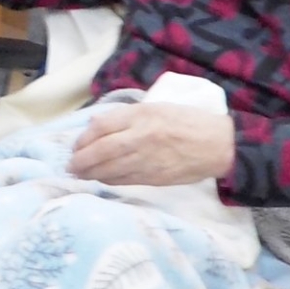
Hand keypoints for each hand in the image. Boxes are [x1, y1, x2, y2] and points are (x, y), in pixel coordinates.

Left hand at [69, 102, 235, 185]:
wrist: (218, 145)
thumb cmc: (189, 122)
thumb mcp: (158, 108)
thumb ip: (128, 116)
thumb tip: (98, 124)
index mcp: (142, 115)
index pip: (102, 126)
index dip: (84, 137)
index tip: (76, 144)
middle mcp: (141, 136)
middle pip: (101, 149)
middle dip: (81, 159)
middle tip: (71, 165)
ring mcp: (147, 158)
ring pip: (110, 168)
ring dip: (90, 173)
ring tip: (79, 175)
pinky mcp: (154, 177)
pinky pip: (124, 180)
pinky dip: (108, 181)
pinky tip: (100, 180)